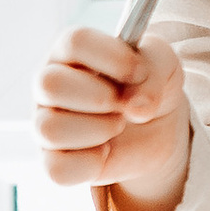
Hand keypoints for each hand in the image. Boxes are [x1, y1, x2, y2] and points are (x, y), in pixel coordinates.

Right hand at [36, 27, 191, 210]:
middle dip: (100, 97)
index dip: (114, 58)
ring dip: (98, 129)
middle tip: (124, 103)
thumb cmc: (147, 84)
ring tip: (117, 125)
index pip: (75, 42)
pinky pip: (58, 169)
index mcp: (71, 50)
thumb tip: (137, 106)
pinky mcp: (53, 161)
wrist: (155, 127)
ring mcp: (45, 123)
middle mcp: (49, 84)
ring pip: (49, 129)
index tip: (139, 72)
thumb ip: (154, 69)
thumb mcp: (164, 65)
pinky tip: (105, 151)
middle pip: (49, 84)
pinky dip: (91, 163)